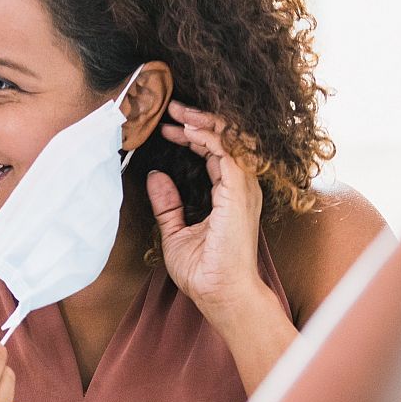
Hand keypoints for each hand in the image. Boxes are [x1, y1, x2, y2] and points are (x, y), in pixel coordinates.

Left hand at [147, 103, 276, 325]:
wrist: (219, 293)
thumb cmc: (204, 271)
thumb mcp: (175, 231)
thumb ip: (168, 204)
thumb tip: (156, 177)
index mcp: (230, 193)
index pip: (216, 151)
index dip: (193, 136)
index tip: (168, 129)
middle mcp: (241, 187)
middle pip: (228, 138)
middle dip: (199, 119)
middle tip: (172, 108)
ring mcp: (243, 189)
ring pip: (232, 138)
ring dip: (204, 122)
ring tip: (178, 112)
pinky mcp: (239, 193)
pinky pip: (228, 152)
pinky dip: (209, 137)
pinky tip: (188, 132)